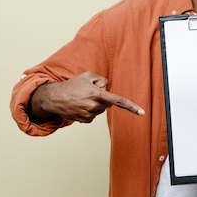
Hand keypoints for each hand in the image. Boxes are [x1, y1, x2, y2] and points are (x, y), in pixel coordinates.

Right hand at [29, 71, 143, 122]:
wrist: (54, 98)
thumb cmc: (72, 85)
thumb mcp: (88, 75)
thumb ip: (102, 80)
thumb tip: (108, 90)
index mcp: (96, 94)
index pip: (117, 101)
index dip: (131, 107)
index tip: (142, 113)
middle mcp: (93, 106)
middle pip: (108, 103)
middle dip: (102, 97)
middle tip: (88, 92)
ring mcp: (89, 115)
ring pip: (101, 109)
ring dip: (95, 104)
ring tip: (81, 98)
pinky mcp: (85, 121)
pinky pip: (94, 115)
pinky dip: (89, 110)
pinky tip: (79, 105)